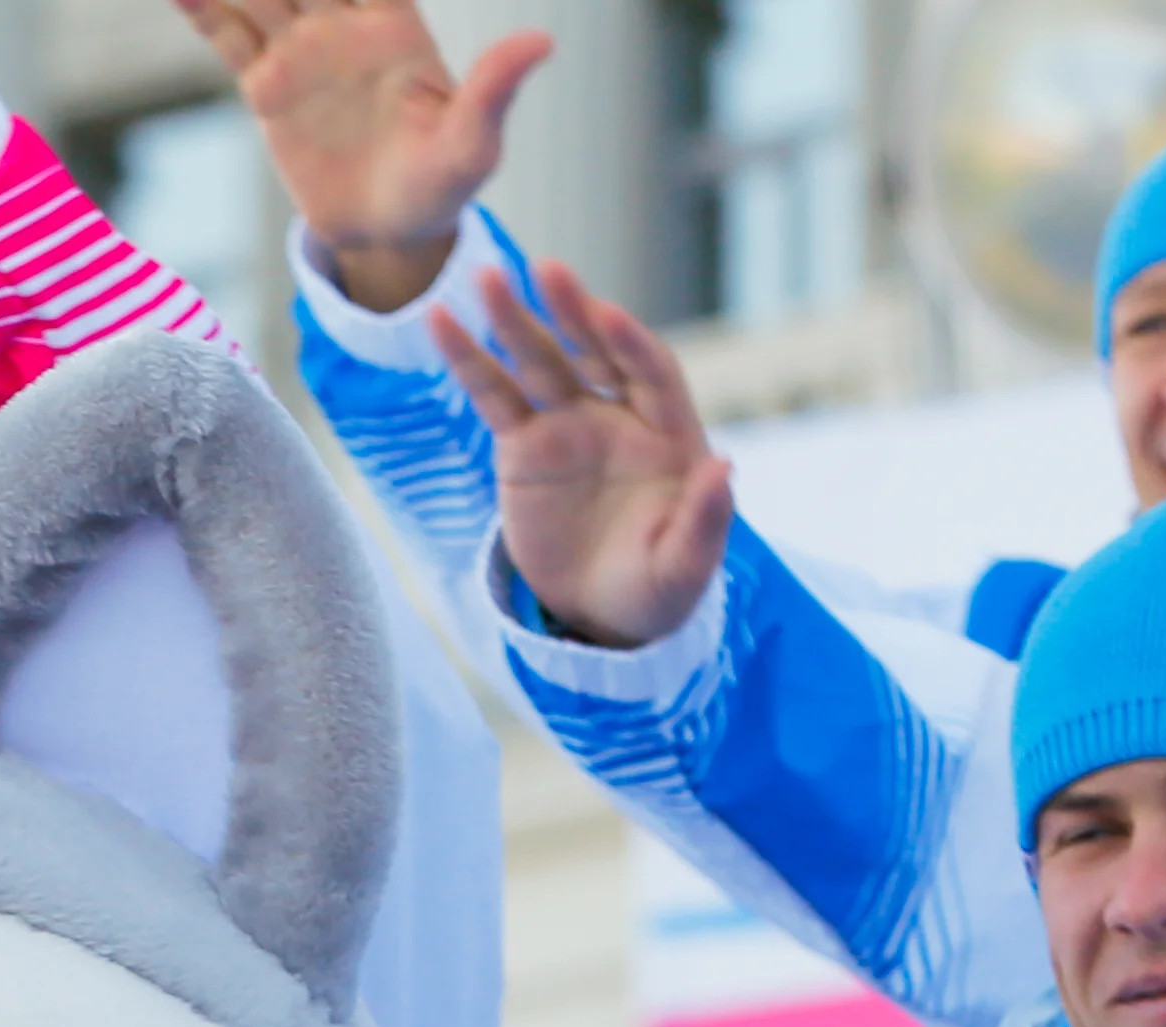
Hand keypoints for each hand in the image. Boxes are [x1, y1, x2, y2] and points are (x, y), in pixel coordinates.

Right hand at [189, 0, 550, 313]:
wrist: (389, 235)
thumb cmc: (444, 185)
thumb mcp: (475, 144)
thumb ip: (494, 90)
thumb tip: (541, 42)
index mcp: (395, 23)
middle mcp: (343, 24)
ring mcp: (302, 50)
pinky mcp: (266, 87)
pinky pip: (227, 34)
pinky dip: (200, 5)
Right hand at [429, 263, 734, 651]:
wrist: (603, 617)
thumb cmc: (656, 591)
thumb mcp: (685, 568)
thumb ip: (706, 520)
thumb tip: (723, 465)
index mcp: (670, 435)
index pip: (652, 374)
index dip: (631, 345)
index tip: (608, 317)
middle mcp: (619, 417)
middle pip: (595, 352)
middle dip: (572, 312)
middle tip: (547, 270)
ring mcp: (569, 427)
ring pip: (540, 363)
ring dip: (514, 320)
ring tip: (484, 277)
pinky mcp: (523, 447)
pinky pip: (494, 396)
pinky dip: (468, 360)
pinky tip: (441, 321)